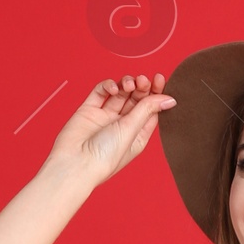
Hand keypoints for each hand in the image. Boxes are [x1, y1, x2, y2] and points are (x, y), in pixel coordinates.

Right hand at [45, 72, 174, 188]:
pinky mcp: (89, 109)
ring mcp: (105, 117)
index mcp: (136, 136)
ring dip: (126, 83)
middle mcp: (121, 126)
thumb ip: (147, 110)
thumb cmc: (103, 157)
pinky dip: (108, 85)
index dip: (156, 94)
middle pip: (136, 99)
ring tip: (129, 84)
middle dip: (141, 87)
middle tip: (143, 80)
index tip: (160, 79)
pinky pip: (100, 92)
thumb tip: (169, 99)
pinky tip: (112, 88)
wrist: (74, 163)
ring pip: (120, 93)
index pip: (151, 110)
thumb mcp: (131, 131)